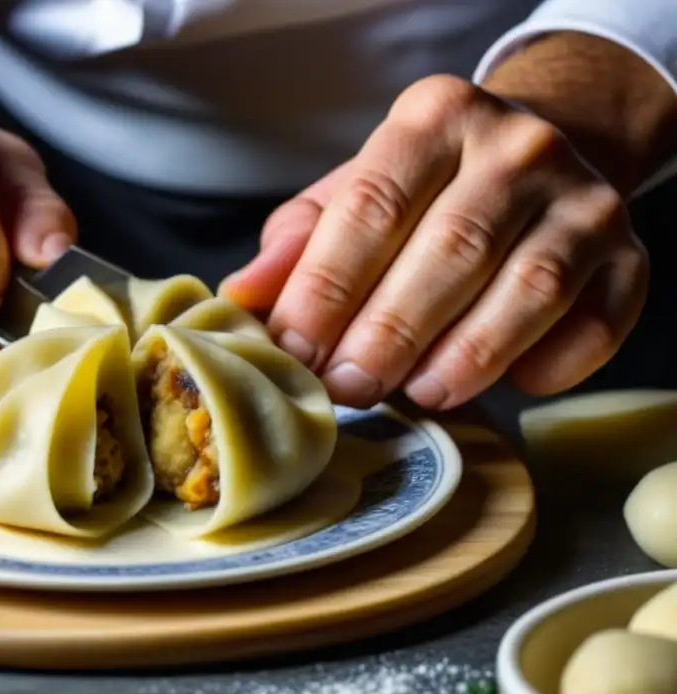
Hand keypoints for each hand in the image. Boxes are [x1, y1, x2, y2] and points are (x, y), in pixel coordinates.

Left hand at [220, 75, 648, 409]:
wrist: (538, 160)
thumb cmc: (426, 193)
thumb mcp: (352, 196)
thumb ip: (299, 244)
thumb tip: (243, 298)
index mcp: (433, 119)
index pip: (370, 207)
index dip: (326, 289)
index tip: (293, 352)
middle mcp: (516, 146)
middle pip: (449, 250)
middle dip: (387, 333)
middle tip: (347, 389)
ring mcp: (582, 198)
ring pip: (528, 288)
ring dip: (467, 357)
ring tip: (417, 395)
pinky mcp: (630, 253)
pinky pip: (598, 320)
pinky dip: (552, 363)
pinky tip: (509, 385)